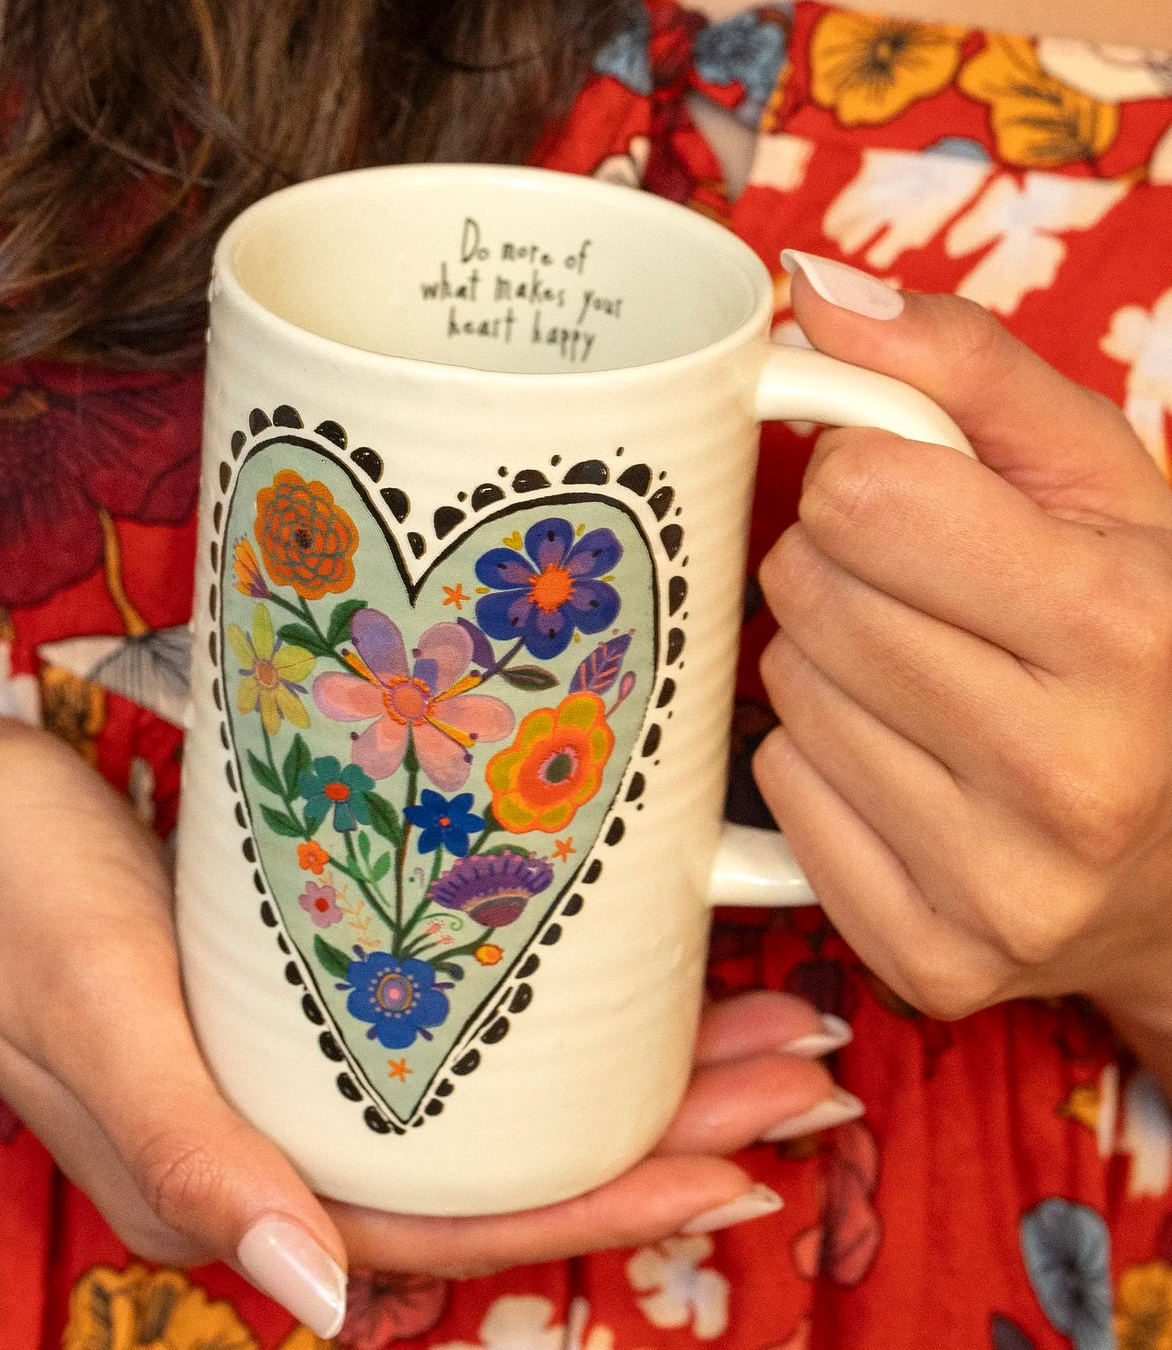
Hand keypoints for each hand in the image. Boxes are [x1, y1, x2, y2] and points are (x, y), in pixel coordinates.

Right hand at [0, 627, 850, 1329]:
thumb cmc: (11, 899)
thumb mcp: (90, 1012)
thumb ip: (191, 1154)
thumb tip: (318, 1299)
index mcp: (251, 1180)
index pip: (469, 1223)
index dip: (615, 1204)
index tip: (747, 1164)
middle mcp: (299, 1135)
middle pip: (516, 1160)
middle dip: (669, 1127)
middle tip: (803, 1070)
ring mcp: (313, 1061)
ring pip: (504, 1094)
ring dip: (633, 1064)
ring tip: (759, 1026)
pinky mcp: (313, 984)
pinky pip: (458, 1018)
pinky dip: (553, 1005)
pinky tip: (618, 970)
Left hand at [756, 256, 1171, 1059]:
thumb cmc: (1146, 644)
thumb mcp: (1105, 487)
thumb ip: (965, 371)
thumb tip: (811, 289)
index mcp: (1123, 632)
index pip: (860, 497)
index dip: (869, 480)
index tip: (918, 505)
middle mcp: (1067, 776)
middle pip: (809, 592)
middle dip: (847, 570)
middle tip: (931, 599)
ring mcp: (994, 887)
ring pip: (787, 693)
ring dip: (834, 663)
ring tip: (934, 684)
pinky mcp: (927, 956)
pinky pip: (781, 794)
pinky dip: (822, 761)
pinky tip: (909, 768)